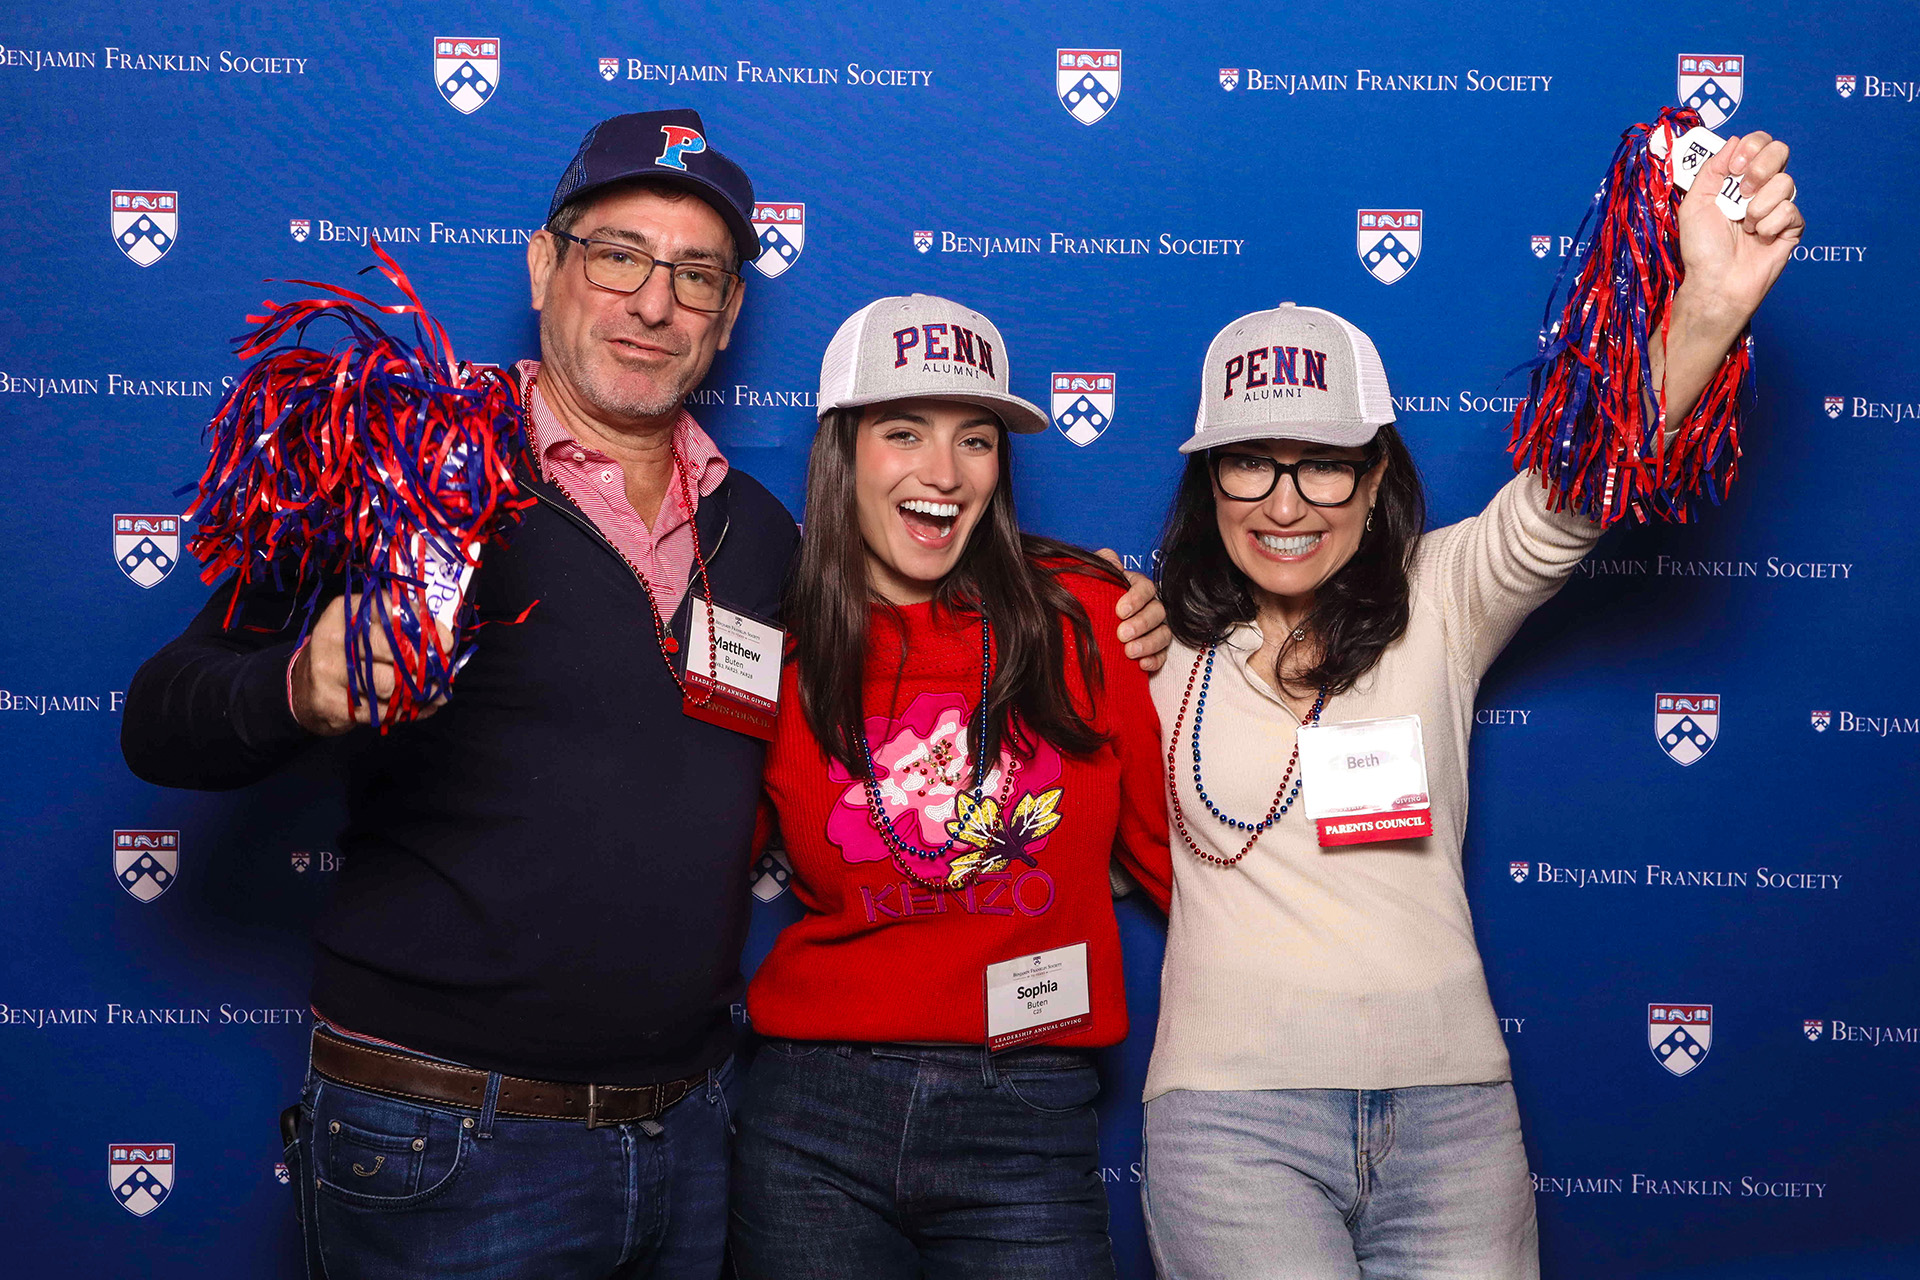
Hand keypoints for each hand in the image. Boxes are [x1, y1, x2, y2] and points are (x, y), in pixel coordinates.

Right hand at [290, 594, 449, 734]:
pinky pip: (380, 711)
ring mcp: (329, 671)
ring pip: (389, 684)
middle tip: (444, 673)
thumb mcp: (364, 631)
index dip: (425, 628)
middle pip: (391, 648)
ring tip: (437, 695)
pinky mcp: (331, 703)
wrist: (303, 690)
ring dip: (421, 692)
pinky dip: (406, 712)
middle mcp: (333, 637)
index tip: (447, 644)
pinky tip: (419, 709)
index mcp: (345, 611)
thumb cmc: (347, 655)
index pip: (391, 612)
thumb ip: (400, 629)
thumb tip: (446, 642)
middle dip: (425, 663)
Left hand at [1097, 548, 1171, 673]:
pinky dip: (1155, 661)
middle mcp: (1149, 607)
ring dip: (1149, 643)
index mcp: (1136, 588)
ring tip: (1130, 652)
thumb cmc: (1089, 599)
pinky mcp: (1154, 650)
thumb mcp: (1090, 578)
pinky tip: (1142, 665)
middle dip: (1142, 623)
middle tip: (1122, 634)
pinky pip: (1162, 656)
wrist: (1082, 628)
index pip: (1145, 587)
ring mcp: (1155, 629)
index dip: (1136, 598)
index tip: (1119, 611)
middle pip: (1158, 612)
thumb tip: (1114, 561)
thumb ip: (1101, 565)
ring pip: (1164, 634)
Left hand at [1655, 131, 1802, 427]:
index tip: (1733, 167)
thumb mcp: (1694, 204)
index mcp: (1737, 179)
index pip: (1758, 143)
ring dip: (1758, 206)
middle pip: (1780, 151)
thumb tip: (1733, 141)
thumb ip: (1711, 170)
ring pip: (1785, 182)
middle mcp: (1761, 188)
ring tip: (1744, 227)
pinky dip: (1769, 225)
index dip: (1750, 147)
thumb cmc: (1701, 248)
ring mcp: (1778, 206)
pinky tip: (1758, 239)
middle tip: (1742, 191)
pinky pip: (1791, 211)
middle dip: (1760, 168)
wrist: (1714, 282)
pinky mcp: (1792, 227)